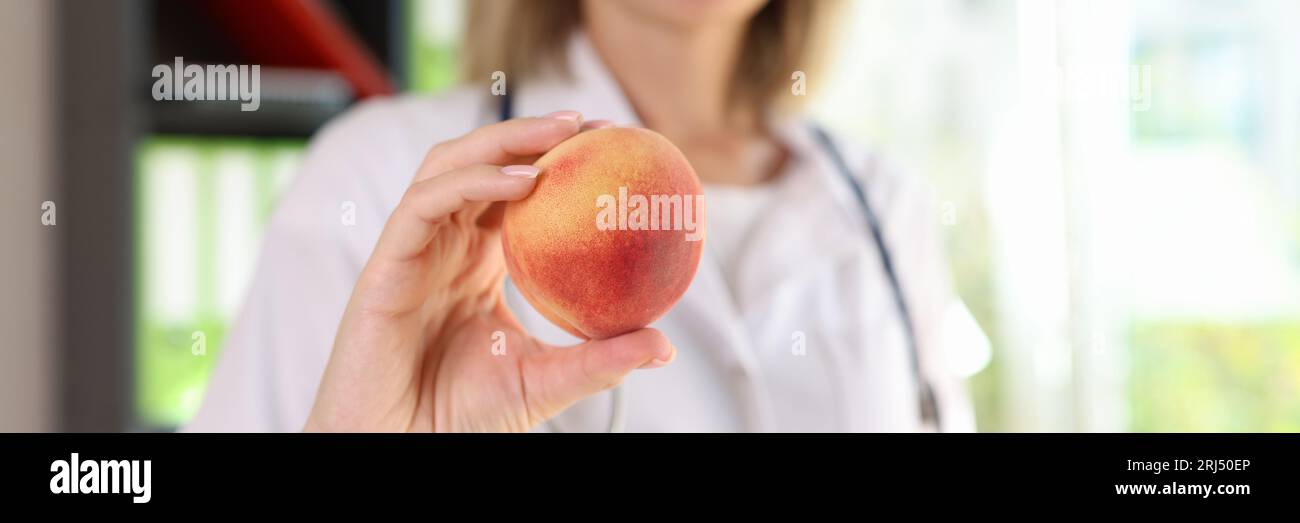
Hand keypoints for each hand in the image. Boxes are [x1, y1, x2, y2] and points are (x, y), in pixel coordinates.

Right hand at [305, 113, 675, 431]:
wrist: (404, 447)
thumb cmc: (460, 418)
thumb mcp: (546, 381)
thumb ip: (600, 360)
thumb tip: (662, 344)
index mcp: (477, 262)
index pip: (514, 192)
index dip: (555, 161)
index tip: (610, 147)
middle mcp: (445, 246)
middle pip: (482, 163)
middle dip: (531, 133)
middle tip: (590, 124)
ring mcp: (414, 250)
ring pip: (450, 165)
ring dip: (503, 140)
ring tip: (561, 134)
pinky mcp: (386, 264)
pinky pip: (426, 203)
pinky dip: (472, 181)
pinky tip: (523, 181)